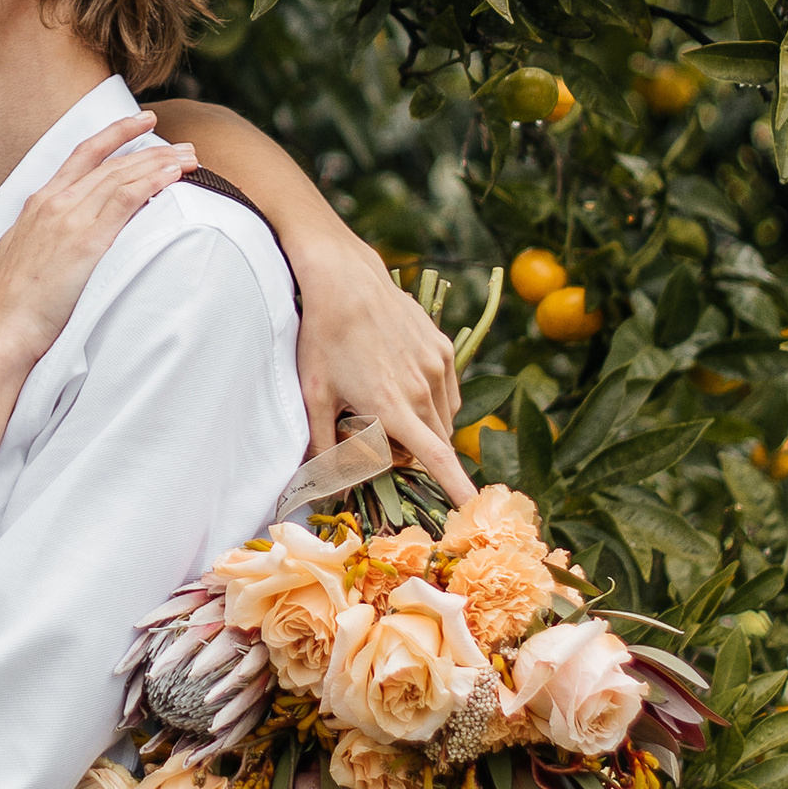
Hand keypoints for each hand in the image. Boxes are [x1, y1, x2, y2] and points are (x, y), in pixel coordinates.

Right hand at [0, 113, 194, 367]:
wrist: (7, 325)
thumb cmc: (14, 298)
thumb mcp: (18, 249)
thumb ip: (41, 230)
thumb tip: (57, 229)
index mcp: (40, 202)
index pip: (84, 154)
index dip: (115, 133)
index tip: (141, 121)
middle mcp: (56, 202)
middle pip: (112, 163)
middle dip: (152, 150)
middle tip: (183, 146)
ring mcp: (71, 219)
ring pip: (123, 176)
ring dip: (161, 163)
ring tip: (189, 159)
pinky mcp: (87, 241)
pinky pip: (126, 200)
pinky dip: (151, 183)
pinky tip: (172, 177)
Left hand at [293, 236, 473, 507]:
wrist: (344, 279)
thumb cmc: (323, 337)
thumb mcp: (313, 394)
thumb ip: (322, 445)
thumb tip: (326, 483)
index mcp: (391, 405)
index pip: (435, 458)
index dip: (457, 487)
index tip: (474, 509)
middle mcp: (421, 388)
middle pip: (433, 444)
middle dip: (413, 454)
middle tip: (376, 436)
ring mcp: (436, 365)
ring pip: (443, 419)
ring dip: (424, 428)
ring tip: (387, 405)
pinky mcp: (442, 347)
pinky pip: (449, 392)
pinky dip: (434, 402)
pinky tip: (406, 386)